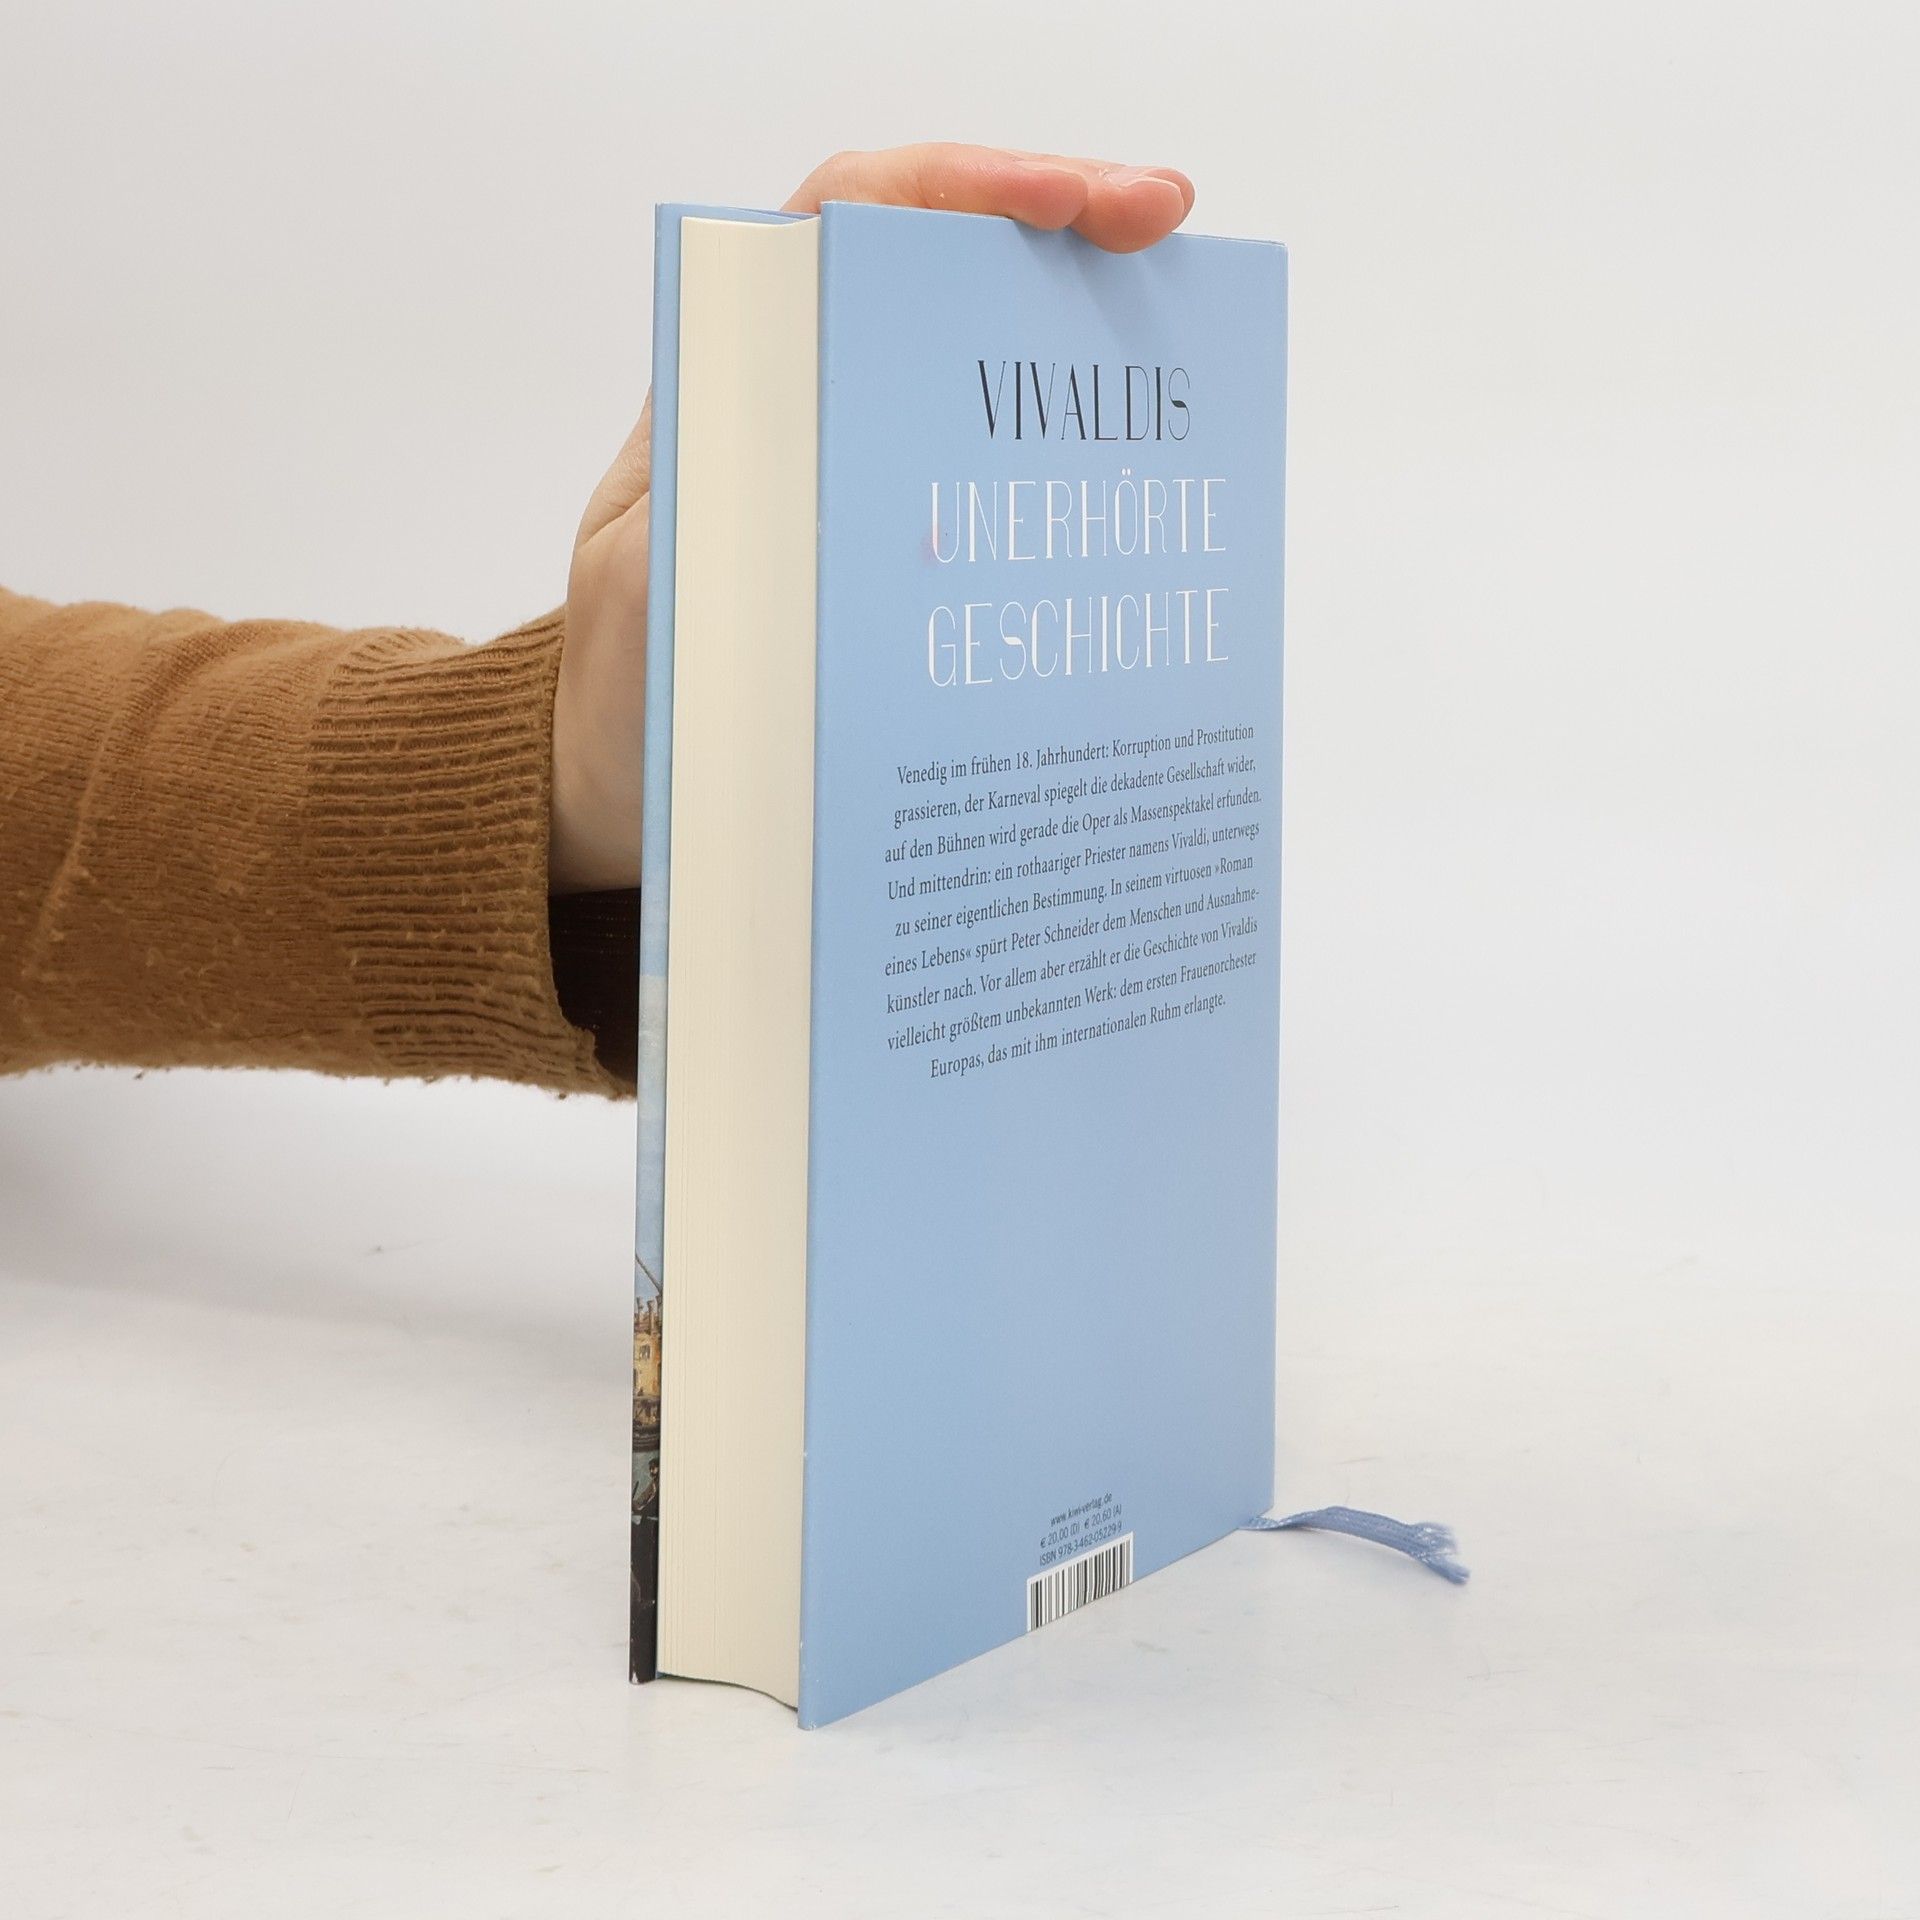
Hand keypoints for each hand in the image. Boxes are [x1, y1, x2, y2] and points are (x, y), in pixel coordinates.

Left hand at [549, 143, 1195, 892]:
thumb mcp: (653, 595)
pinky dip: (1059, 450)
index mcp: (733, 384)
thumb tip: (840, 455)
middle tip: (1165, 220)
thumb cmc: (625, 691)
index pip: (847, 216)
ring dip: (1076, 330)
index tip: (1070, 202)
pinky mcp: (890, 539)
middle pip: (938, 261)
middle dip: (1058, 227)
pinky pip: (985, 466)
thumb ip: (721, 517)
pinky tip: (1131, 471)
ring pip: (976, 355)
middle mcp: (802, 400)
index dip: (962, 187)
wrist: (625, 778)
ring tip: (1181, 325)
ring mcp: (853, 465)